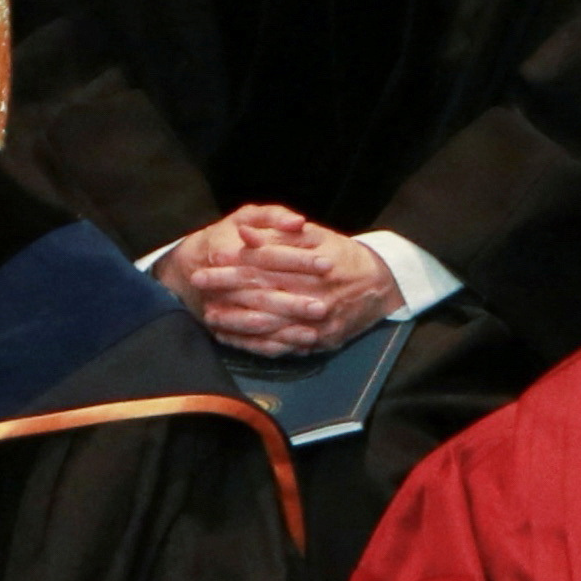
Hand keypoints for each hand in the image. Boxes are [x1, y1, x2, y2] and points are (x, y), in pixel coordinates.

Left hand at [163, 205, 398, 357]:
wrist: (381, 286)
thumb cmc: (345, 257)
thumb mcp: (317, 237)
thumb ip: (280, 236)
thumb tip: (244, 233)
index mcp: (313, 267)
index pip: (267, 263)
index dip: (237, 260)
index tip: (211, 256)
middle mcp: (314, 297)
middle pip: (262, 293)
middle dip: (227, 288)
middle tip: (199, 282)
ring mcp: (315, 324)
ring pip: (268, 325)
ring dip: (235, 321)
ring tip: (209, 314)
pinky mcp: (317, 343)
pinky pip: (280, 347)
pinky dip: (253, 344)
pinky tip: (232, 338)